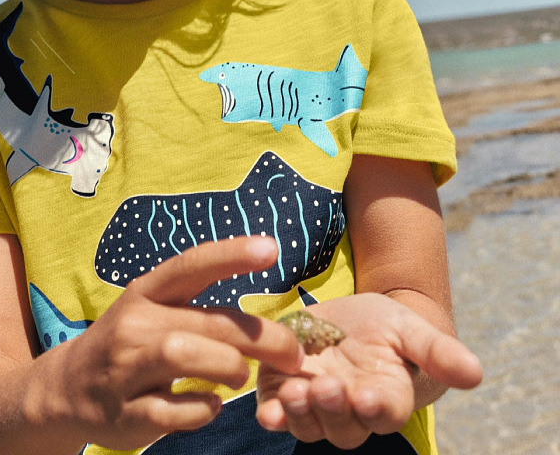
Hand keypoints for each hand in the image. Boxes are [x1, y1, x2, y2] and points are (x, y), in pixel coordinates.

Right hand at [49, 236, 304, 450]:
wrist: (66, 389)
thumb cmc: (129, 343)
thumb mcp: (152, 311)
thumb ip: (199, 311)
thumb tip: (267, 324)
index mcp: (145, 291)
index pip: (190, 265)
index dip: (230, 254)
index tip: (270, 249)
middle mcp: (133, 323)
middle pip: (205, 321)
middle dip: (260, 338)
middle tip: (293, 353)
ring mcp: (125, 368)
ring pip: (185, 356)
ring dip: (230, 368)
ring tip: (242, 377)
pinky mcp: (125, 413)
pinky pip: (176, 410)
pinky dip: (204, 409)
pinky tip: (212, 404)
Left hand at [255, 293, 482, 449]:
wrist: (349, 316)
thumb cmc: (387, 327)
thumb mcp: (411, 329)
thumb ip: (438, 352)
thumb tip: (475, 373)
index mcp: (385, 398)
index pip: (384, 414)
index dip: (376, 409)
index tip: (368, 397)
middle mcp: (350, 410)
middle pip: (343, 427)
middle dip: (333, 410)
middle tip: (325, 388)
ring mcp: (315, 403)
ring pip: (308, 424)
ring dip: (301, 413)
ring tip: (296, 392)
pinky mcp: (283, 390)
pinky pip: (276, 411)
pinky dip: (272, 413)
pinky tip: (267, 409)